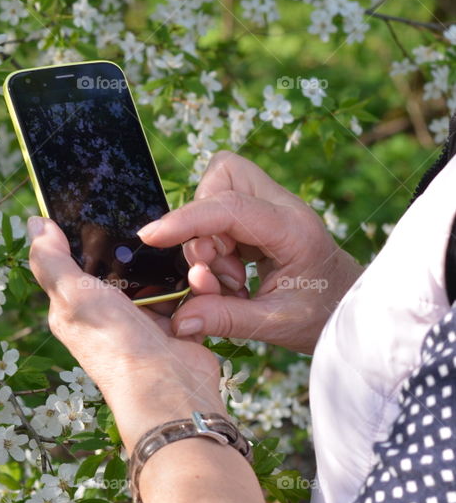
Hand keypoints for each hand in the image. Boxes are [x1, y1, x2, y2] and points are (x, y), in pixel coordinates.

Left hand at [26, 216, 224, 453]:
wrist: (169, 389)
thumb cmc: (115, 344)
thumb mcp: (73, 296)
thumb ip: (51, 261)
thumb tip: (35, 225)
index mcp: (77, 303)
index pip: (80, 257)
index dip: (94, 233)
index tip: (112, 204)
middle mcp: (109, 310)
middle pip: (127, 261)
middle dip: (146, 244)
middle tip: (163, 225)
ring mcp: (145, 317)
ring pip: (162, 272)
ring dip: (178, 261)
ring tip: (190, 250)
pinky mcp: (177, 323)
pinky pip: (189, 290)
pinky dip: (199, 283)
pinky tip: (202, 276)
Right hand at [137, 150, 363, 354]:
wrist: (351, 310)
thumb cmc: (322, 315)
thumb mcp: (276, 325)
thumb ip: (225, 319)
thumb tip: (179, 319)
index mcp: (293, 229)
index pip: (230, 207)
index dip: (186, 220)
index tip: (151, 237)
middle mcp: (283, 207)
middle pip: (222, 177)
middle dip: (200, 222)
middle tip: (217, 271)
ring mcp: (272, 207)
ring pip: (216, 192)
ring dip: (207, 237)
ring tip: (230, 279)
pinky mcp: (261, 217)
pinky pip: (220, 212)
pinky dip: (215, 243)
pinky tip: (233, 275)